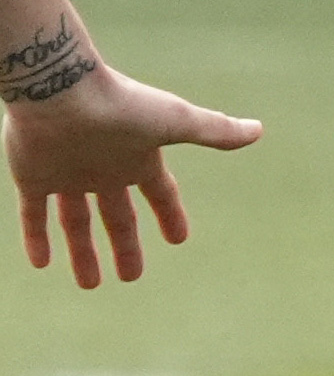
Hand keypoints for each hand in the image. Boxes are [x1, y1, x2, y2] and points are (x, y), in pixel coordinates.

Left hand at [9, 61, 260, 288]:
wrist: (61, 91)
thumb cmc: (122, 104)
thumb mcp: (174, 122)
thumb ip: (214, 130)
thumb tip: (258, 130)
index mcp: (138, 157)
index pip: (159, 192)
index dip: (169, 215)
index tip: (179, 240)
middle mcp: (104, 167)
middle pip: (117, 215)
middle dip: (125, 246)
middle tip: (132, 277)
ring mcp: (68, 173)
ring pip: (75, 221)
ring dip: (82, 252)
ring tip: (90, 284)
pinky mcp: (33, 177)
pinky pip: (34, 215)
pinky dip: (36, 238)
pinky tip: (41, 264)